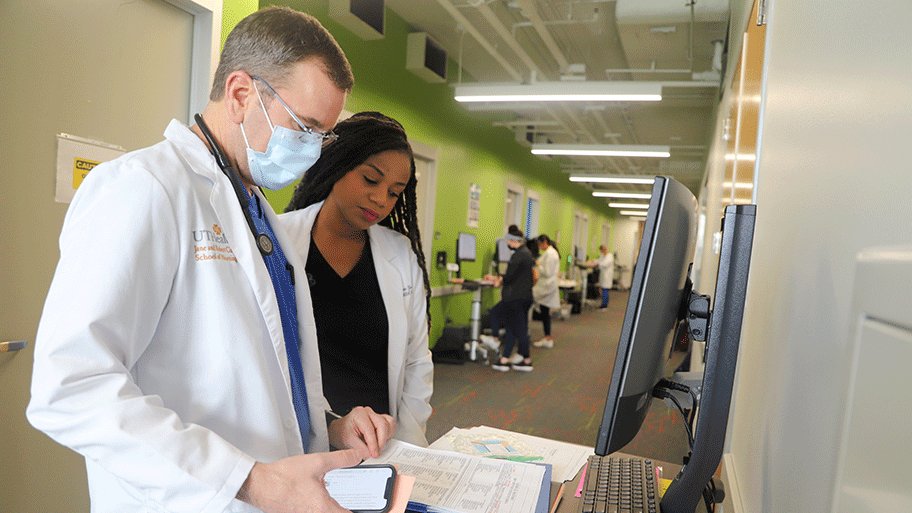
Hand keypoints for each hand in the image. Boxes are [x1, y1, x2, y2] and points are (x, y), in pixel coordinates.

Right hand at [237, 448, 363, 512]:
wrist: (259, 484)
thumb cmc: (283, 477)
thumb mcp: (317, 462)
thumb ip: (341, 459)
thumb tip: (357, 456)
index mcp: (323, 508)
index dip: (361, 511)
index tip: (368, 506)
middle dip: (346, 509)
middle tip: (356, 501)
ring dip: (334, 508)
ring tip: (340, 500)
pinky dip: (322, 507)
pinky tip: (320, 496)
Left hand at [328, 406, 395, 457]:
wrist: (340, 430)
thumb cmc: (342, 432)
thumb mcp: (347, 442)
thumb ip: (360, 449)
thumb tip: (370, 455)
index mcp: (359, 414)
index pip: (370, 430)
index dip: (373, 444)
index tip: (374, 454)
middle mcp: (369, 413)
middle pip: (383, 425)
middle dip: (381, 441)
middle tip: (377, 452)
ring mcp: (376, 415)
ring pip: (389, 424)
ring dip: (386, 437)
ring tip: (378, 446)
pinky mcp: (381, 420)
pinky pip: (391, 425)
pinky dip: (389, 434)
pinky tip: (381, 441)